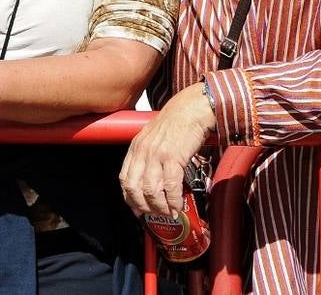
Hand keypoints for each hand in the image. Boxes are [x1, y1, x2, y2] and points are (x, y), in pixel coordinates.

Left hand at [120, 84, 215, 216]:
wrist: (195, 106)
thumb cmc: (180, 117)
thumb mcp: (155, 133)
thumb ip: (150, 151)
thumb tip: (155, 174)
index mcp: (136, 146)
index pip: (124, 179)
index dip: (129, 198)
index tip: (137, 208)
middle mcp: (143, 151)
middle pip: (134, 188)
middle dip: (143, 206)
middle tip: (154, 214)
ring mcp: (156, 154)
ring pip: (151, 191)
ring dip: (160, 207)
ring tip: (169, 212)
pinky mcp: (173, 157)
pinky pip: (170, 186)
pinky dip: (174, 200)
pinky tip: (178, 206)